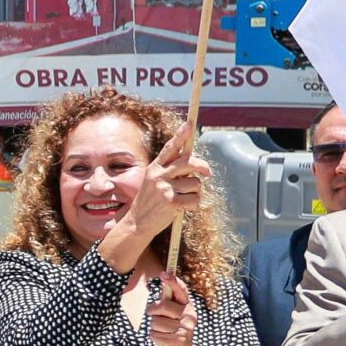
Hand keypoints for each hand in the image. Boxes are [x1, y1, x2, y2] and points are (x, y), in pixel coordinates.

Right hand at [104, 124, 207, 268]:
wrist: (137, 222)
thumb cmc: (150, 201)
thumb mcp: (154, 181)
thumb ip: (170, 170)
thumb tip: (193, 162)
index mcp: (154, 168)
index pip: (170, 148)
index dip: (181, 135)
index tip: (190, 123)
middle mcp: (159, 175)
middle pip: (189, 162)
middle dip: (202, 166)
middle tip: (207, 172)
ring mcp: (165, 189)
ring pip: (196, 183)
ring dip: (195, 191)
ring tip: (182, 198)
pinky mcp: (171, 202)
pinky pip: (195, 199)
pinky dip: (194, 204)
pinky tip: (183, 207)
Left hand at [145, 271, 196, 345]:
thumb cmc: (174, 328)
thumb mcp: (173, 313)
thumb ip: (168, 298)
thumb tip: (164, 278)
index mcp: (187, 306)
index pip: (181, 291)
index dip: (173, 282)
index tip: (164, 274)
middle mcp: (189, 315)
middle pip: (162, 306)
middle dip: (153, 311)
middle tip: (155, 317)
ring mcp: (185, 328)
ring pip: (155, 322)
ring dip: (154, 327)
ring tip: (162, 331)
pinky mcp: (178, 339)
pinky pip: (154, 334)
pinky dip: (154, 337)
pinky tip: (163, 338)